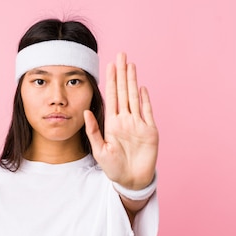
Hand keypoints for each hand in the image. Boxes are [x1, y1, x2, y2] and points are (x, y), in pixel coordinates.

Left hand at [84, 52, 158, 188]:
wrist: (131, 180)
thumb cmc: (113, 168)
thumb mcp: (99, 150)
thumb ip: (93, 130)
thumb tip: (85, 111)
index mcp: (112, 123)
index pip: (111, 97)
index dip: (110, 80)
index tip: (108, 65)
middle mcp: (125, 120)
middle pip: (124, 91)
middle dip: (122, 73)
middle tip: (121, 55)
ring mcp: (138, 124)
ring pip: (135, 97)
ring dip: (133, 81)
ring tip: (131, 64)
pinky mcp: (150, 131)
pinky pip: (147, 112)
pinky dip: (145, 99)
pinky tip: (142, 87)